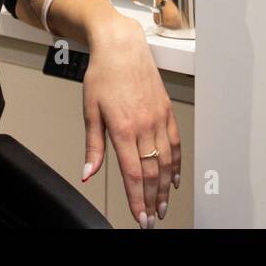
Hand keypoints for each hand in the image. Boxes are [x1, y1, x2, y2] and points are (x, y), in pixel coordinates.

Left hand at [79, 15, 180, 227]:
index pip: (132, 173)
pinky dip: (177, 164)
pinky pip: (175, 143)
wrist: (122, 47)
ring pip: (166, 161)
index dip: (137, 199)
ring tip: (162, 206)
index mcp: (122, 127)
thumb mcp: (90, 110)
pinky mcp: (167, 111)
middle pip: (152, 172)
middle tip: (151, 218)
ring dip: (165, 188)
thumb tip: (88, 172)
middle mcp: (144, 125)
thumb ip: (92, 145)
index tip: (139, 216)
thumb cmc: (103, 75)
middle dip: (152, 200)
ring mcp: (158, 118)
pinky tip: (174, 179)